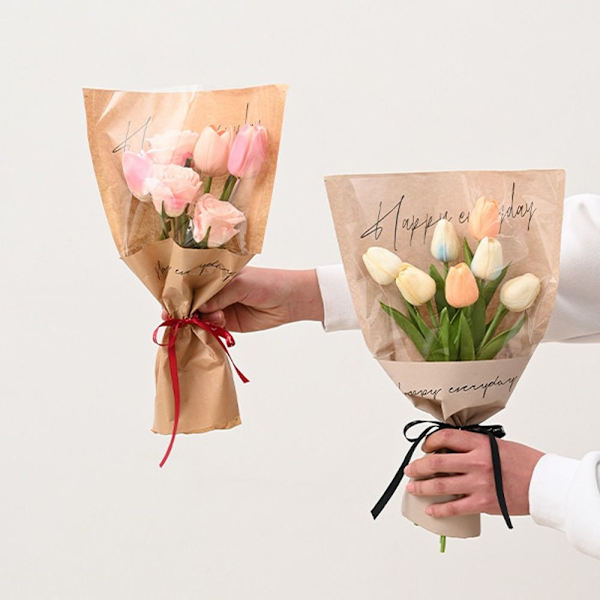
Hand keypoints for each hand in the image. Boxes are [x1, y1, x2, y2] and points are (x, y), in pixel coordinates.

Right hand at [161, 267, 323, 331]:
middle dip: (183, 309)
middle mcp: (215, 291)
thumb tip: (198, 308)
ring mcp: (220, 308)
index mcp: (216, 275)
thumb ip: (218, 295)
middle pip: (191, 302)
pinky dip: (208, 329)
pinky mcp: (228, 324)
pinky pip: (211, 328)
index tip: (169, 301)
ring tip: (209, 319)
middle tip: (177, 317)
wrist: (290, 300)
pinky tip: (214, 326)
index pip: (191, 283)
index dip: (179, 292)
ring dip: (198, 320)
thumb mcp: (240, 283)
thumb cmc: (267, 283)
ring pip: (200, 317)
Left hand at [403, 429, 543, 517]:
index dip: (429, 442)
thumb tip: (451, 450)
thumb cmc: (523, 462)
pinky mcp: (483, 503)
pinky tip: (430, 508)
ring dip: (422, 486)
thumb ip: (474, 447)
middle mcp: (476, 462)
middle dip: (418, 466)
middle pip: (436, 462)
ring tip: (412, 487)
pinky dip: (439, 508)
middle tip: (410, 469)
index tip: (424, 448)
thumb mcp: (497, 445)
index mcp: (479, 444)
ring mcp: (478, 483)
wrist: (544, 483)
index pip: (444, 438)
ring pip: (440, 485)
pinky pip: (454, 507)